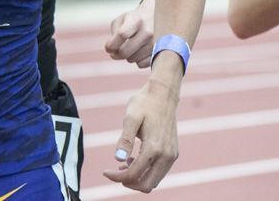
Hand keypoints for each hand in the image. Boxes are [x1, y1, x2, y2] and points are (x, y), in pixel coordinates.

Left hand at [103, 77, 178, 191]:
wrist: (163, 93)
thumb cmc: (144, 103)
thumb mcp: (130, 117)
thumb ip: (125, 139)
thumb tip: (118, 159)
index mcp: (154, 148)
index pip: (134, 174)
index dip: (118, 177)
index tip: (105, 172)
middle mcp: (166, 156)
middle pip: (147, 184)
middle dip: (128, 182)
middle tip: (114, 172)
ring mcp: (172, 155)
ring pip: (154, 180)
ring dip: (138, 178)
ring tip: (123, 164)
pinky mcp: (173, 152)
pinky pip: (159, 171)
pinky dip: (146, 171)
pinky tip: (134, 159)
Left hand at [105, 0, 154, 67]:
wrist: (157, 18)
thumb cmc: (134, 20)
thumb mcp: (122, 20)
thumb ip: (114, 33)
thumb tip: (113, 50)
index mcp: (136, 20)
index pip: (122, 35)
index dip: (111, 45)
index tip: (108, 48)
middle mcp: (148, 32)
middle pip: (125, 51)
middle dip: (116, 54)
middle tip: (114, 52)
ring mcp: (156, 44)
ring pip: (132, 59)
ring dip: (128, 56)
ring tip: (131, 47)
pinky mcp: (161, 53)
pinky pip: (141, 64)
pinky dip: (137, 60)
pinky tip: (139, 52)